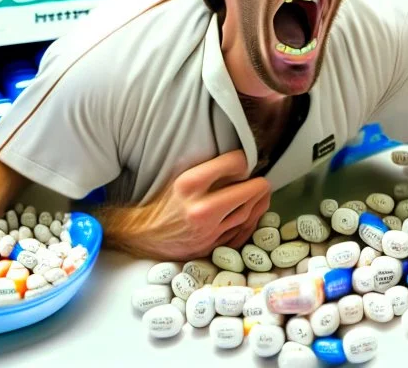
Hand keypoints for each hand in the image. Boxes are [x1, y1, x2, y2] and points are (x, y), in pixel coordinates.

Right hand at [106, 150, 270, 260]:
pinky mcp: (212, 246)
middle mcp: (201, 208)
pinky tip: (253, 212)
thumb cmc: (164, 201)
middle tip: (260, 180)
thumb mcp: (180, 177)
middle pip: (248, 192)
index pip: (234, 163)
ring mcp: (208, 230)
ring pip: (249, 213)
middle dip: (259, 184)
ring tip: (260, 194)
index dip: (243, 160)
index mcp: (190, 184)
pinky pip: (242, 232)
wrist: (146, 235)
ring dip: (259, 202)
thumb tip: (241, 162)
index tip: (244, 162)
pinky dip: (251, 220)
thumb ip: (209, 170)